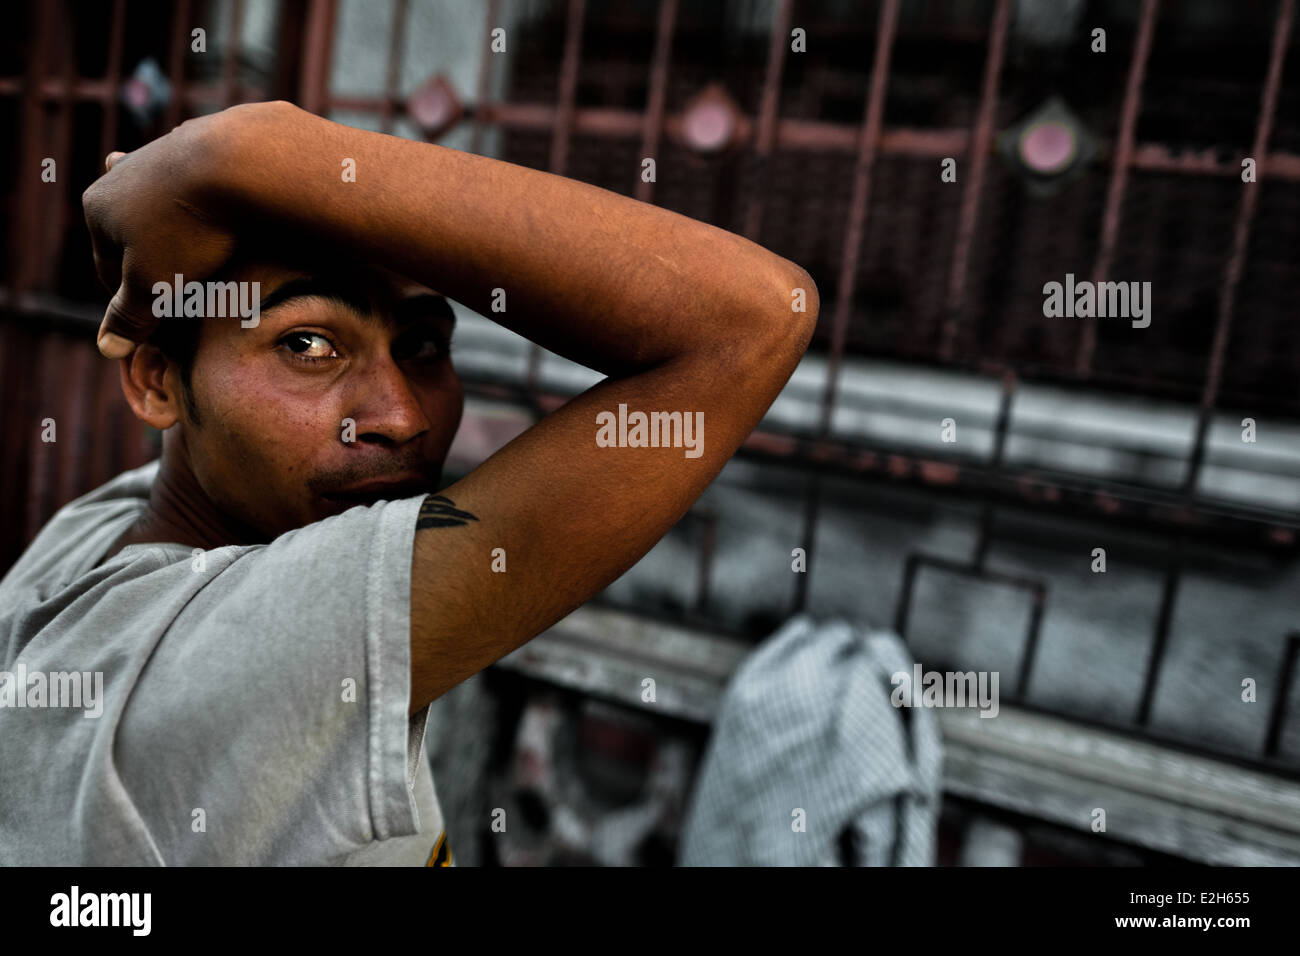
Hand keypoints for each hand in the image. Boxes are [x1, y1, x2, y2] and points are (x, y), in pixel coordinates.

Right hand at [82, 110, 243, 357]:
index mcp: (98, 209)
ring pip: (166, 209)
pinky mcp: (202, 145)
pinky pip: (201, 187)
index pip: (108, 269)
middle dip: (153, 261)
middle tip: (176, 287)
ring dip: (177, 230)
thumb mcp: (154, 282)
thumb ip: (130, 315)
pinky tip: (222, 205)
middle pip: (134, 234)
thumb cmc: (188, 229)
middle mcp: (121, 175)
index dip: (135, 300)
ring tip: (194, 250)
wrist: (237, 161)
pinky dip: (208, 203)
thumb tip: (108, 347)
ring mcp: (160, 156)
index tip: (162, 322)